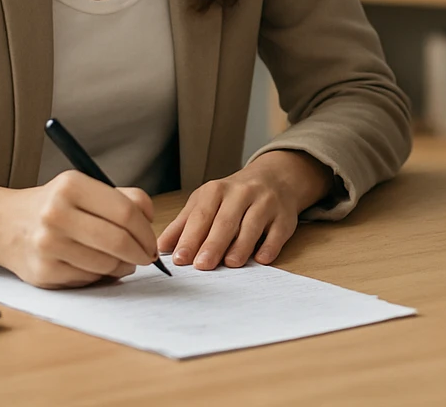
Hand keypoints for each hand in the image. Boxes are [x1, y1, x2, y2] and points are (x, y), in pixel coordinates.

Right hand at [0, 172, 159, 288]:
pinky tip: (97, 266)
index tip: (151, 241)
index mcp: (71, 186)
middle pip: (118, 240)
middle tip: (146, 256)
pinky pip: (88, 279)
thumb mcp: (85, 189)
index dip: (146, 231)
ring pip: (106, 264)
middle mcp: (56, 214)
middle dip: (140, 253)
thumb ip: (124, 198)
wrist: (4, 224)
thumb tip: (150, 220)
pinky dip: (100, 276)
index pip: (126, 211)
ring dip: (123, 267)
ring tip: (122, 261)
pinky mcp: (43, 272)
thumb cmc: (55, 206)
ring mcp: (47, 245)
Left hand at [159, 150, 331, 269]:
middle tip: (202, 265)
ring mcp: (266, 203)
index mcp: (217, 190)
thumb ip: (183, 224)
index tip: (180, 258)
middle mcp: (242, 193)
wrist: (274, 178)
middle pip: (226, 220)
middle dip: (213, 244)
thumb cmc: (233, 197)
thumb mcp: (205, 202)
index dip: (190, 237)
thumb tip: (160, 248)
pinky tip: (261, 258)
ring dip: (241, 245)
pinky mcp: (285, 217)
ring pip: (252, 225)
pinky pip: (277, 232)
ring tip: (230, 263)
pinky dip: (270, 246)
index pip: (201, 215)